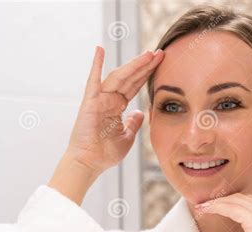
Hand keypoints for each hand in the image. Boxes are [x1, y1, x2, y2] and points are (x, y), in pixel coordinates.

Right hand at [67, 46, 163, 171]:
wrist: (90, 163)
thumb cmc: (105, 153)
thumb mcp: (127, 136)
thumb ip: (134, 123)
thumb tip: (140, 113)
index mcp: (117, 106)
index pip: (135, 86)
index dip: (147, 74)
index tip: (161, 63)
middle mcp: (109, 99)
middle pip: (130, 78)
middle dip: (145, 66)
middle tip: (160, 53)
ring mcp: (99, 99)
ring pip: (119, 77)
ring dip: (133, 65)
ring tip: (148, 55)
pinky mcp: (90, 101)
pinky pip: (93, 80)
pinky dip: (96, 64)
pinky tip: (100, 49)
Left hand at [195, 193, 251, 231]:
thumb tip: (236, 220)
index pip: (248, 199)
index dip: (229, 200)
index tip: (212, 204)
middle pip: (241, 197)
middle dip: (220, 199)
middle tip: (202, 204)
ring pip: (235, 201)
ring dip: (216, 203)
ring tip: (201, 208)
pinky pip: (232, 210)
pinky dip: (218, 208)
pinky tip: (207, 211)